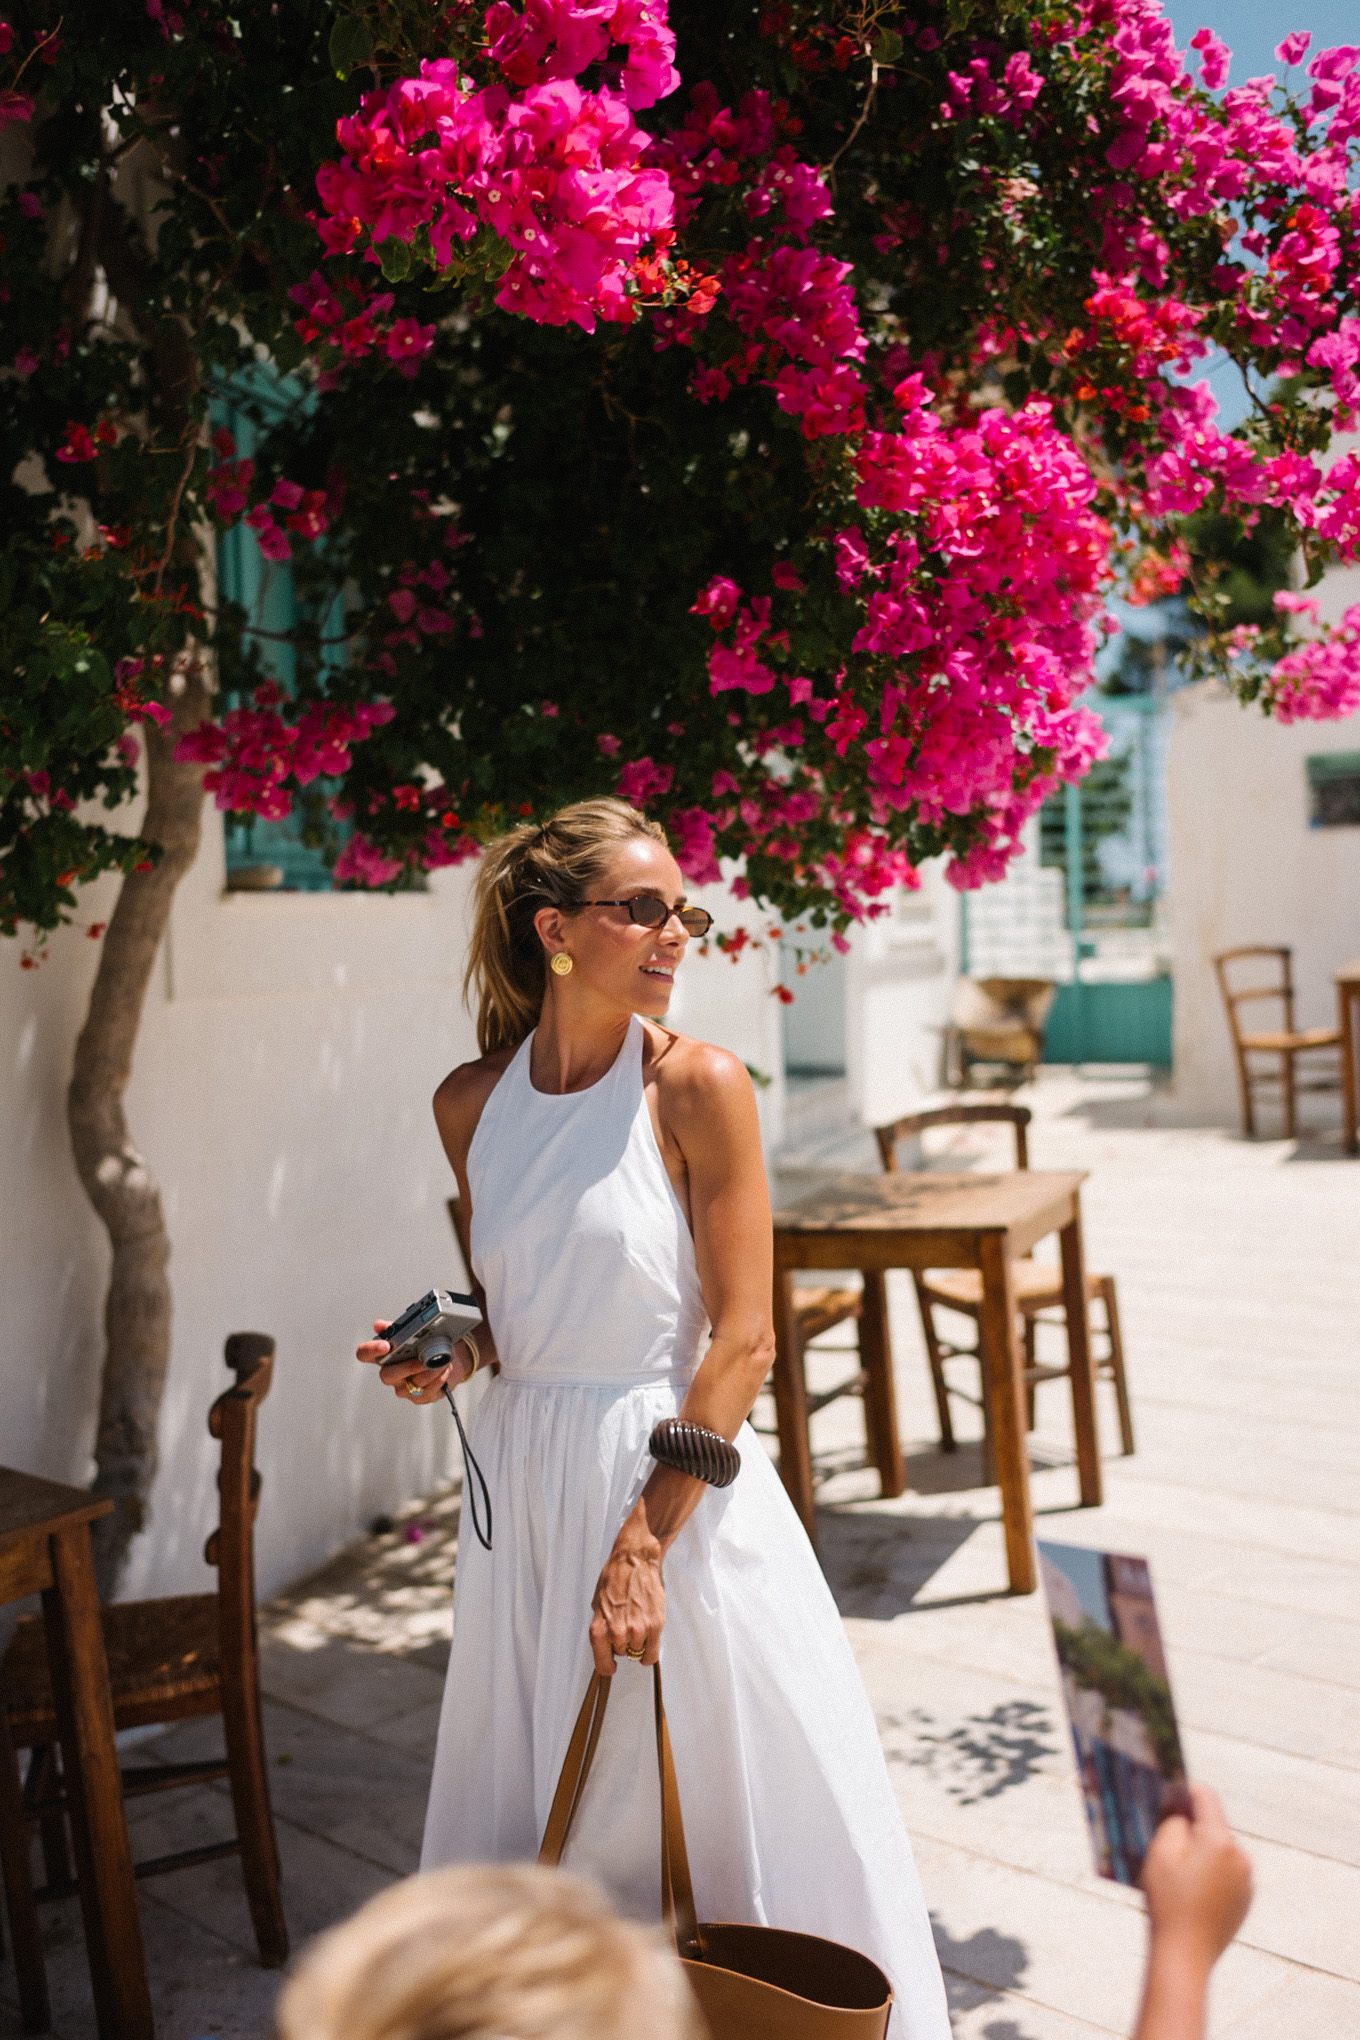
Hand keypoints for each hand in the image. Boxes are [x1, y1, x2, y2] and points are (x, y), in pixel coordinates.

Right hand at [356, 1319, 463, 1406]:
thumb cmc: (429, 1346)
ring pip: (414, 1382)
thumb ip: (397, 1328)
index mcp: (384, 1356)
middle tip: (421, 1359)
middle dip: (406, 1367)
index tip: (385, 1345)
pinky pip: (428, 1390)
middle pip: (387, 1375)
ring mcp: (404, 1388)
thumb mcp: (414, 1332)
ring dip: (431, 1370)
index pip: (365, 1354)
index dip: (371, 1350)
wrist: (452, 1358)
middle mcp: (391, 1374)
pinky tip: (445, 1369)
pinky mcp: (420, 1397)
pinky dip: (440, 1378)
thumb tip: (379, 1325)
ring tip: (443, 1360)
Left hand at [589, 1508, 664, 1673]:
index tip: (612, 1666)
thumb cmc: (615, 1579)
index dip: (607, 1667)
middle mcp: (617, 1633)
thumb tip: (605, 1648)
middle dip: (623, 1644)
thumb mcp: (597, 1604)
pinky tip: (648, 1638)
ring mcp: (637, 1631)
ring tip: (638, 1621)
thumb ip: (601, 1629)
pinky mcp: (655, 1626)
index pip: (602, 1665)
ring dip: (638, 1642)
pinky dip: (650, 1651)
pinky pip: (652, 1654)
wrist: (635, 1560)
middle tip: (626, 1625)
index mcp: (599, 1629)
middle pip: (622, 1655)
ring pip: (637, 1652)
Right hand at [1141, 1783, 1252, 1967]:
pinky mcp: (1246, 1900)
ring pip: (1220, 1850)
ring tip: (1176, 1869)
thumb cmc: (1168, 1901)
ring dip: (1202, 1851)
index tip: (1169, 1788)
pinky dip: (1211, 1873)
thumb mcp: (1160, 1852)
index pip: (1206, 1797)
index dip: (1186, 1788)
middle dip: (1192, 1825)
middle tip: (1164, 1834)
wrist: (1185, 1954)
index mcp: (1220, 1840)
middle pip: (1214, 1825)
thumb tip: (1183, 1811)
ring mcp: (1247, 1881)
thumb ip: (1173, 1822)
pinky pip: (1227, 1874)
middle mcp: (1241, 1856)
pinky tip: (1190, 1890)